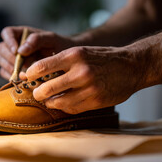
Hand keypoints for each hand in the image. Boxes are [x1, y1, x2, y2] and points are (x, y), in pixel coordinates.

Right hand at [0, 26, 75, 79]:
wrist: (64, 60)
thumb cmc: (58, 45)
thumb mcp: (51, 39)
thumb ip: (36, 40)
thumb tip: (20, 50)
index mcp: (21, 33)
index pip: (7, 33)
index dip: (9, 41)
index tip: (16, 51)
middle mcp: (14, 44)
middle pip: (1, 48)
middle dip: (10, 58)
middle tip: (23, 66)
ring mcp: (12, 58)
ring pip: (1, 60)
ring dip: (10, 68)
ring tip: (24, 74)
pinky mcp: (13, 69)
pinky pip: (4, 72)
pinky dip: (10, 76)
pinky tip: (21, 79)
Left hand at [25, 46, 145, 113]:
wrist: (133, 66)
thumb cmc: (103, 58)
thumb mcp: (81, 52)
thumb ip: (60, 62)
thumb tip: (34, 74)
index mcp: (74, 55)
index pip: (41, 67)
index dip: (31, 75)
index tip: (28, 78)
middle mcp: (81, 71)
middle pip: (46, 89)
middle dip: (38, 93)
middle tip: (37, 93)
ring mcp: (89, 88)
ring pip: (58, 102)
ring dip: (51, 103)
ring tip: (50, 100)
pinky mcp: (96, 101)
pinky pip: (72, 108)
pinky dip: (65, 107)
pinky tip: (65, 103)